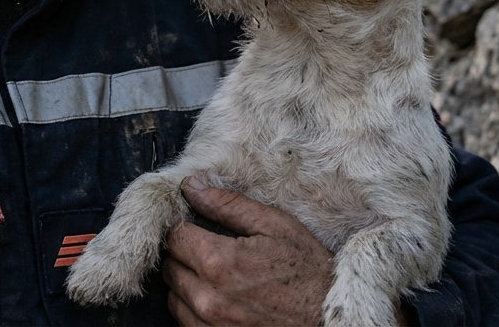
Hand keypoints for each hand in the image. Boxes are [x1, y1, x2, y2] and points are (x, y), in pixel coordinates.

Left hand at [162, 175, 333, 324]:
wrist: (327, 318)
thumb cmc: (306, 270)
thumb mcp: (274, 225)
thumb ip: (228, 204)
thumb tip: (191, 185)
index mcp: (220, 262)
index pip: (174, 237)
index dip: (186, 227)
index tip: (200, 228)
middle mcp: (208, 298)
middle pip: (170, 267)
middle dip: (186, 255)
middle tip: (213, 252)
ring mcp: (210, 325)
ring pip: (174, 297)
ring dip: (188, 283)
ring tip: (218, 277)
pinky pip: (185, 321)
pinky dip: (195, 308)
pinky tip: (220, 298)